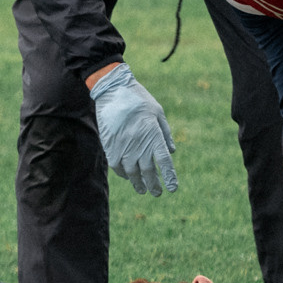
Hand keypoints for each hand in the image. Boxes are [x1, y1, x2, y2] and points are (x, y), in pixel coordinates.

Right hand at [87, 62, 178, 196]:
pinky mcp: (109, 144)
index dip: (169, 177)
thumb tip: (172, 152)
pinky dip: (123, 173)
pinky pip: (116, 165)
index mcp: (153, 134)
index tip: (172, 189)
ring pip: (131, 172)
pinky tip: (127, 176)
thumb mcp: (158, 112)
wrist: (112, 89)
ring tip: (142, 190)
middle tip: (156, 193)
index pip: (164, 161)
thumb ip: (165, 133)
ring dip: (137, 183)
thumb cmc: (138, 99)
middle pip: (147, 171)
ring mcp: (123, 145)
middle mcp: (138, 143)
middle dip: (153, 184)